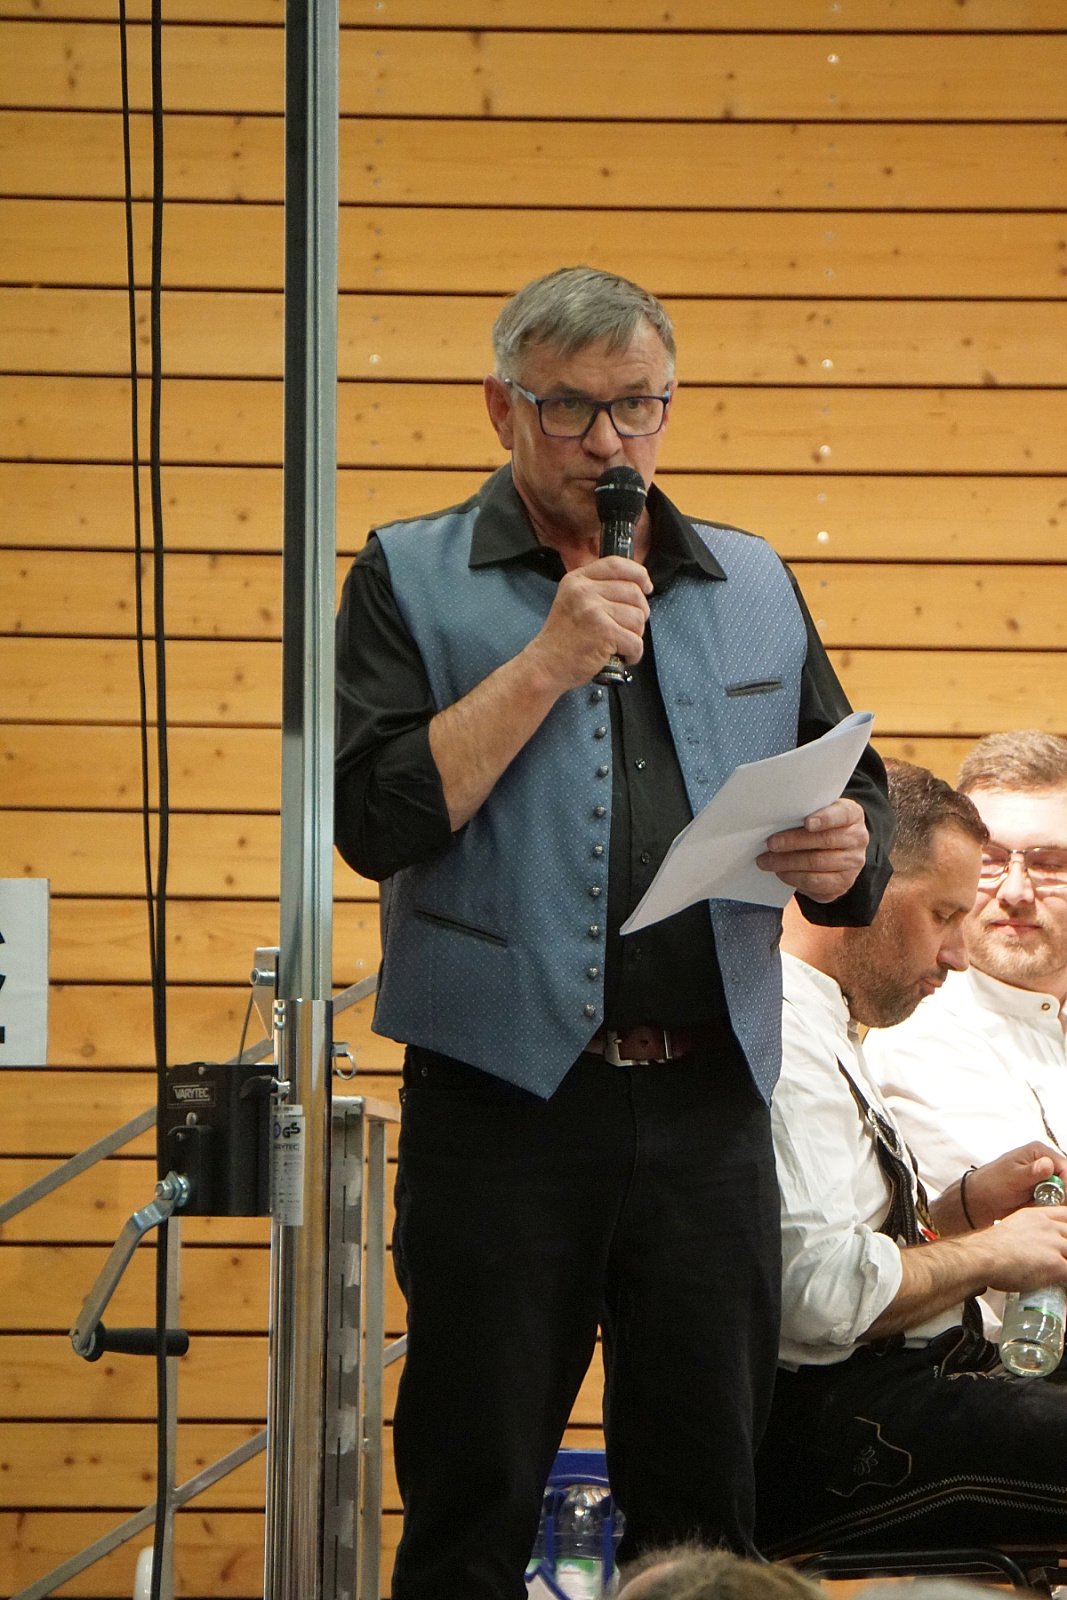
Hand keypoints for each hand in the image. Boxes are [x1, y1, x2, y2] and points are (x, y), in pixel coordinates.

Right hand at [523, 556, 652, 694]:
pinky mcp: (604, 632)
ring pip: (638, 617)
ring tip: (620, 644)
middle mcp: (585, 591)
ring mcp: (594, 610)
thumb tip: (636, 586)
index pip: (616, 564)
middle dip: (640, 612)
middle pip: (633, 592)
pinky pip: (635, 641)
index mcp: (578, 580)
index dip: (638, 573)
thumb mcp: (572, 600)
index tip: (646, 586)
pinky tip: (623, 656)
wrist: (546, 665)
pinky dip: (634, 653)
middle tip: (629, 627)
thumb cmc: (562, 639)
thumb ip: (597, 589)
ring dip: (635, 635)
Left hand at [756, 796, 868, 902]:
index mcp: (853, 815)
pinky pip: (816, 883)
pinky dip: (794, 878)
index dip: (825, 818)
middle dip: (793, 842)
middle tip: (771, 843)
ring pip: (818, 863)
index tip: (807, 822)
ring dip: (788, 863)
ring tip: (767, 861)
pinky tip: (780, 873)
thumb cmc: (820, 827)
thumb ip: (805, 812)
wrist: (835, 850)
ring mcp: (853, 863)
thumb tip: (776, 819)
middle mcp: (858, 839)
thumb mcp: (818, 813)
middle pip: (825, 841)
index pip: (842, 814)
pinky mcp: (842, 883)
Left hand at [960, 1143, 1066, 1229]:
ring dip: (1056, 1203)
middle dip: (1062, 1196)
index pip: (1065, 1167)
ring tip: (1039, 1207)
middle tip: (1049, 1205)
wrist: (981, 1200)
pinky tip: (1038, 1209)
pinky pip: (1056, 1201)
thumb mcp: (1012, 1178)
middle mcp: (1045, 1163)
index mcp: (1039, 1152)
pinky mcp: (1044, 1192)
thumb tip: (1048, 1164)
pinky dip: (1051, 1207)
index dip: (1066, 1185)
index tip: (1060, 1199)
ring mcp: (1046, 1178)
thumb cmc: (992, 1184)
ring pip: (1063, 1193)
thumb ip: (1031, 1172)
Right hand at [976, 1204, 1066, 1294]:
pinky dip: (1066, 1279)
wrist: (983, 1257)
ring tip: (1058, 1271)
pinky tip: (1060, 1282)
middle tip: (1060, 1256)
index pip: (1065, 1214)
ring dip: (1065, 1260)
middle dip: (1065, 1247)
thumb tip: (1030, 1247)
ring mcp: (1053, 1244)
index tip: (1064, 1236)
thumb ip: (1026, 1232)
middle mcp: (1047, 1227)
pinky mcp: (1055, 1263)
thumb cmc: (989, 1250)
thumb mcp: (1010, 1228)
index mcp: (1035, 1216)